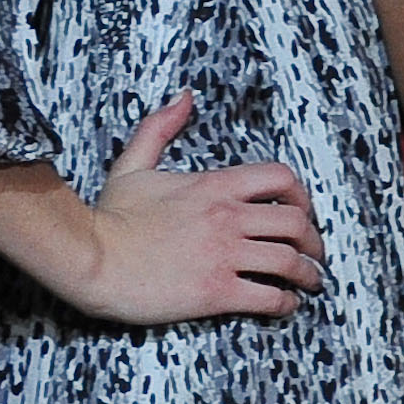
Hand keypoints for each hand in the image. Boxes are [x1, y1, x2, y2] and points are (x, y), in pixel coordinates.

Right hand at [72, 92, 327, 323]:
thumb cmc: (109, 216)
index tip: (303, 212)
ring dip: (307, 275)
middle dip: (313, 241)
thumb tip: (183, 97)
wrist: (89, 257)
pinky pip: (267, 297)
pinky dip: (284, 303)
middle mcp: (228, 217)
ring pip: (289, 262)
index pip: (282, 179)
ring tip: (310, 284)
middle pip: (296, 223)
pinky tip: (284, 305)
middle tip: (314, 254)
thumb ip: (161, 128)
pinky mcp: (215, 291)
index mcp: (216, 186)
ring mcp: (224, 255)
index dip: (302, 196)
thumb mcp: (134, 163)